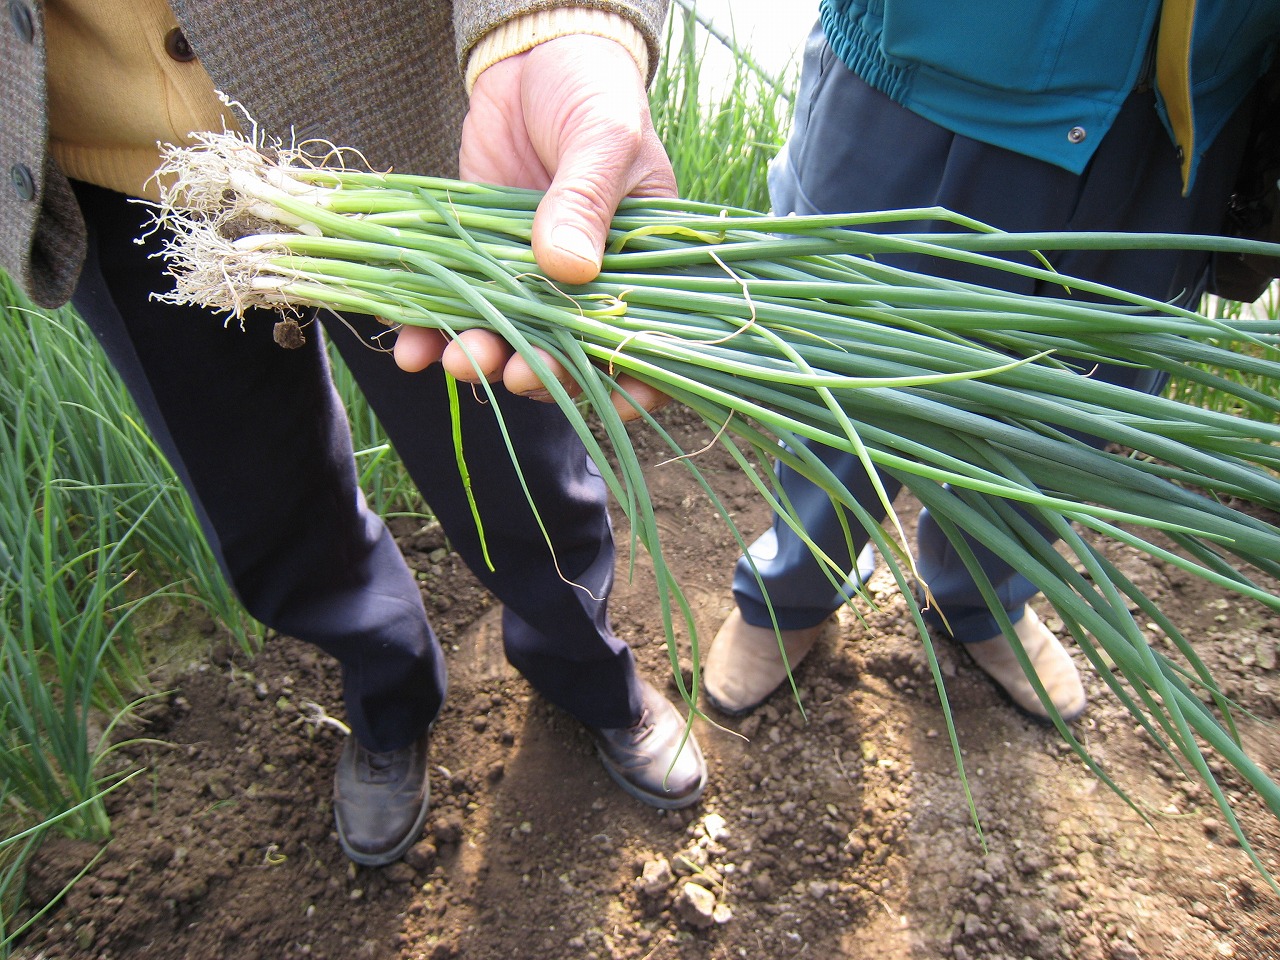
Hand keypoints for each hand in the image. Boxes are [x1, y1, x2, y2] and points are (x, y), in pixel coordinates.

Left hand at [393, 33, 674, 419]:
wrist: (533, 55)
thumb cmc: (593, 91)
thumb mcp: (602, 138)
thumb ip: (585, 201)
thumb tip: (568, 269)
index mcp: (643, 261)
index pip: (650, 336)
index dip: (637, 377)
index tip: (612, 400)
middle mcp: (588, 279)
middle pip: (571, 349)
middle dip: (541, 371)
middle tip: (513, 375)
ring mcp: (530, 271)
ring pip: (508, 334)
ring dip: (482, 356)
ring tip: (452, 363)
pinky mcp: (479, 255)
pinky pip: (455, 300)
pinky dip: (430, 325)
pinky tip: (409, 343)